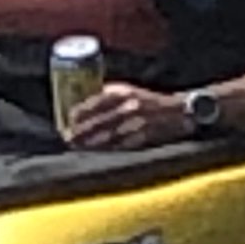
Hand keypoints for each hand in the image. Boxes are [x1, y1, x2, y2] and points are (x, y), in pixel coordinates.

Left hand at [69, 82, 186, 149]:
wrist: (177, 112)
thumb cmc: (147, 100)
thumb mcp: (128, 90)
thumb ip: (107, 94)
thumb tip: (81, 100)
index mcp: (124, 92)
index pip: (96, 102)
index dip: (80, 112)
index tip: (67, 119)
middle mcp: (129, 106)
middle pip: (99, 121)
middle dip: (81, 131)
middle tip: (67, 137)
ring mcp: (137, 123)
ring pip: (108, 136)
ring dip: (90, 143)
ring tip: (76, 146)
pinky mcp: (143, 138)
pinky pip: (121, 146)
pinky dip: (107, 150)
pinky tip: (96, 153)